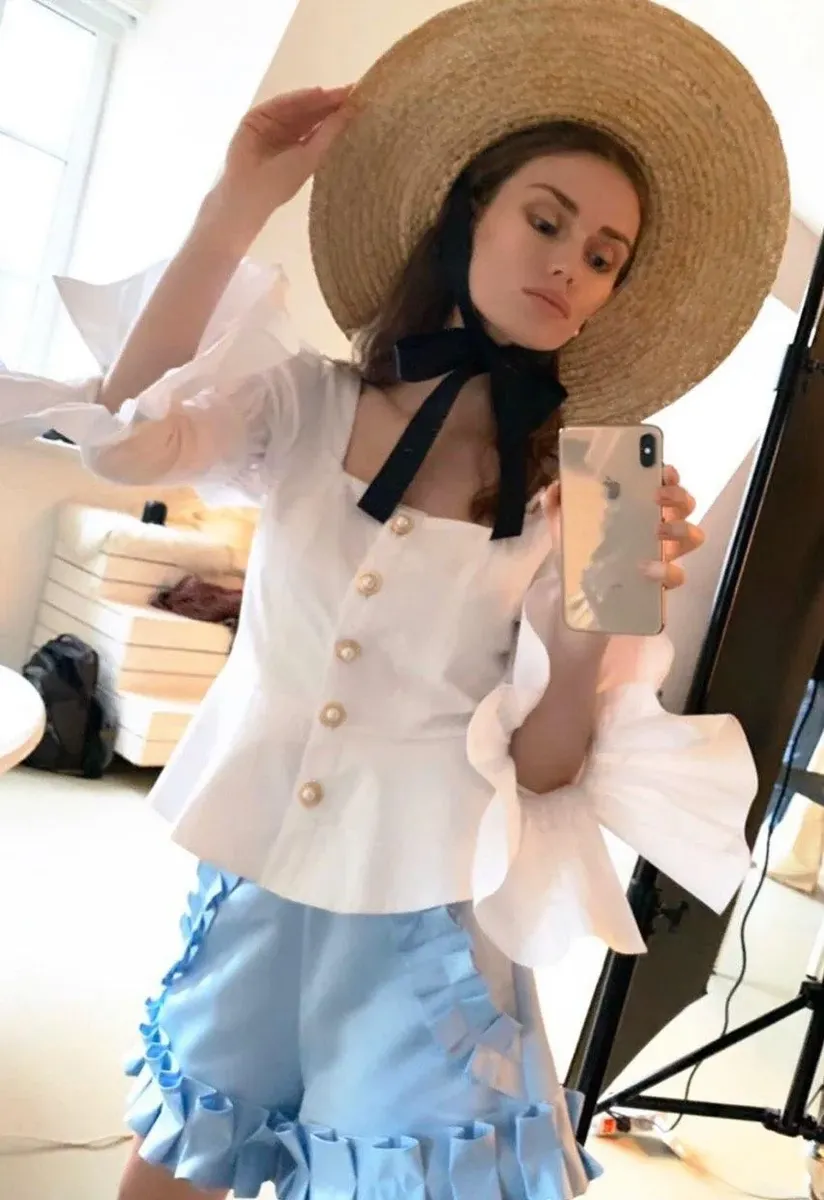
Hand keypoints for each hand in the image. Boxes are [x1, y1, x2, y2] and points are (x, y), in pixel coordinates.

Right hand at [205, 86, 354, 238]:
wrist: (247, 191)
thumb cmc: (281, 182)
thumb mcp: (312, 158)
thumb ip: (330, 133)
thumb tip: (351, 111)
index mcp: (303, 149)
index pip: (322, 127)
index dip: (339, 114)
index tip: (360, 102)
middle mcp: (289, 135)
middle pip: (312, 114)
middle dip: (330, 103)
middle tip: (353, 91)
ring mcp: (273, 125)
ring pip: (297, 107)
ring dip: (317, 99)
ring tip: (338, 92)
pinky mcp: (257, 118)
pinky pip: (280, 104)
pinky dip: (297, 98)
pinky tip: (316, 93)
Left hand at [541, 464, 703, 592]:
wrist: (576, 591)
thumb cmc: (579, 550)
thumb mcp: (563, 524)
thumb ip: (556, 504)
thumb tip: (555, 486)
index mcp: (639, 507)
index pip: (665, 483)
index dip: (669, 474)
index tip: (662, 469)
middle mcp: (658, 527)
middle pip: (686, 504)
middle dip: (678, 495)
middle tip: (656, 497)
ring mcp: (664, 554)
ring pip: (693, 536)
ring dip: (680, 528)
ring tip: (657, 531)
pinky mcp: (662, 582)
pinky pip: (677, 575)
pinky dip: (666, 570)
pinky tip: (646, 568)